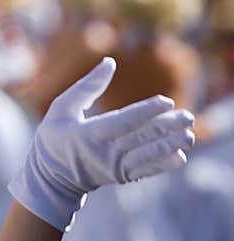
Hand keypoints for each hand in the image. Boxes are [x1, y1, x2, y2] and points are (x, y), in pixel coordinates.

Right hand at [8, 57, 194, 230]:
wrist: (51, 178)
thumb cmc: (55, 137)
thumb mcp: (60, 110)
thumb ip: (85, 87)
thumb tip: (110, 62)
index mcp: (87, 134)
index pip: (121, 122)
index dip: (145, 113)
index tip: (166, 102)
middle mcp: (103, 153)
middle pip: (140, 138)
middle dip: (166, 128)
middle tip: (188, 116)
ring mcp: (113, 167)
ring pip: (146, 156)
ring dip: (169, 146)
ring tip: (188, 135)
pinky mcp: (120, 177)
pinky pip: (145, 172)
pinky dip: (163, 165)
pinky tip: (180, 157)